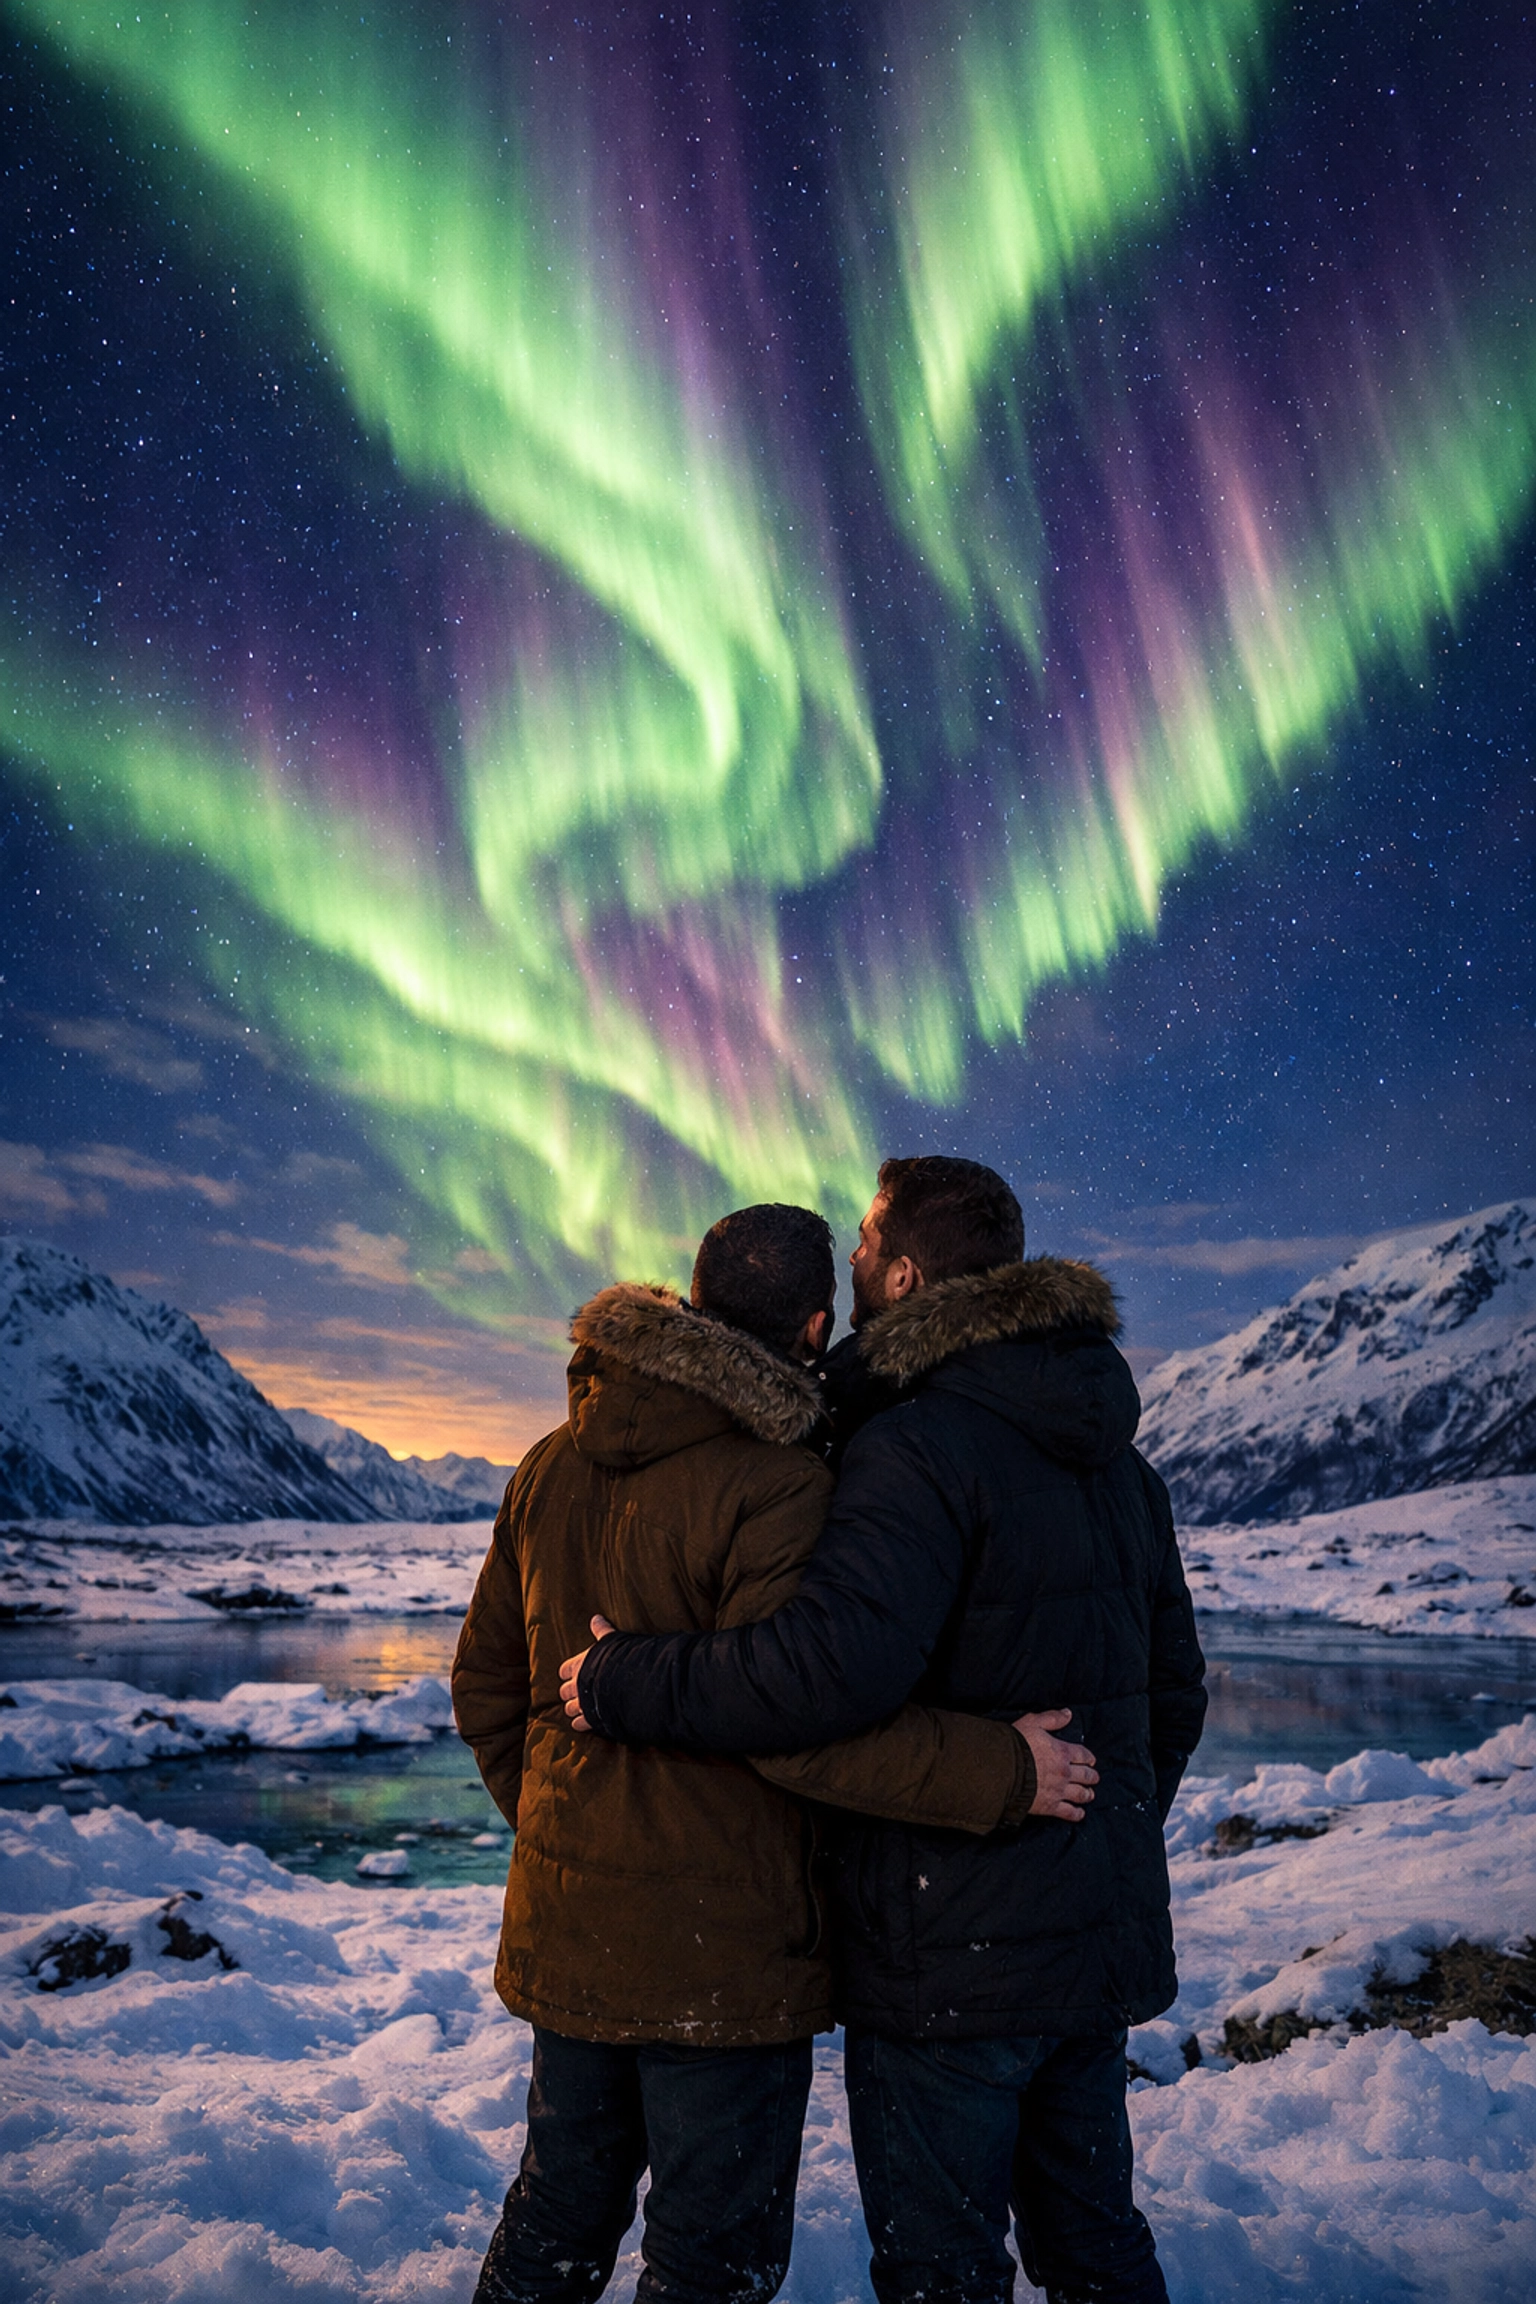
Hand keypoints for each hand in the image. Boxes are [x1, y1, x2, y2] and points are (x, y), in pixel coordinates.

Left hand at [559, 1615, 614, 1731]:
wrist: (626, 1683)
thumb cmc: (619, 1659)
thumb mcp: (611, 1640)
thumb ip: (602, 1630)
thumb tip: (596, 1617)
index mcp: (579, 1665)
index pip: (564, 1670)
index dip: (568, 1672)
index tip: (571, 1673)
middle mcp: (577, 1685)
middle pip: (565, 1691)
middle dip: (569, 1692)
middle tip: (575, 1692)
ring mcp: (582, 1704)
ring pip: (570, 1709)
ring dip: (574, 1708)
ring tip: (580, 1709)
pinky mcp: (590, 1719)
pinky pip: (579, 1724)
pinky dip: (581, 1724)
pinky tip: (584, 1723)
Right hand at [1013, 1708, 1097, 1822]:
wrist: (1003, 1770)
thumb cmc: (1016, 1745)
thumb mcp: (1033, 1723)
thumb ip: (1052, 1718)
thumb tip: (1067, 1714)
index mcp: (1062, 1752)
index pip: (1082, 1754)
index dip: (1089, 1757)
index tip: (1091, 1761)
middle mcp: (1064, 1772)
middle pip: (1086, 1776)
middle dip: (1092, 1777)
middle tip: (1094, 1778)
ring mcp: (1058, 1790)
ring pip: (1080, 1794)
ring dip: (1087, 1794)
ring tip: (1090, 1795)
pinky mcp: (1050, 1806)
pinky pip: (1068, 1812)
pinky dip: (1076, 1813)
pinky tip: (1079, 1813)